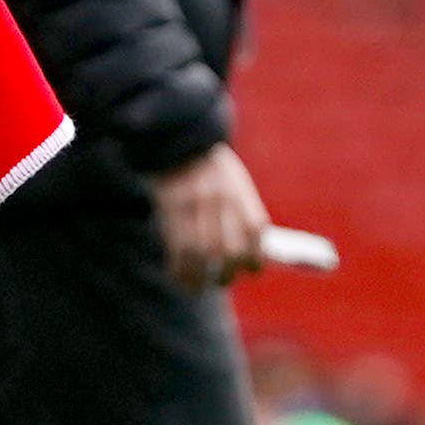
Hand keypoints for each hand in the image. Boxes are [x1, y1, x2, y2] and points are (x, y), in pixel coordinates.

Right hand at [148, 143, 271, 292]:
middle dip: (226, 273)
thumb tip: (248, 250)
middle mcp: (220, 202)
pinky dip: (178, 270)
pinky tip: (177, 276)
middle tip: (221, 279)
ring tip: (196, 287)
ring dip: (199, 278)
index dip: (254, 259)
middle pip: (229, 252)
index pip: (255, 235)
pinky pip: (176, 251)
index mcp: (239, 193)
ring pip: (201, 258)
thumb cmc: (205, 163)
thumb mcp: (231, 179)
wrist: (174, 138)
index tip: (250, 270)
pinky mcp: (170, 212)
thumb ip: (239, 211)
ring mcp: (194, 208)